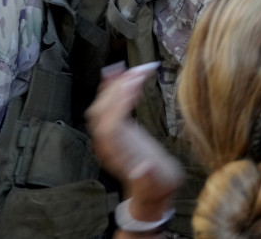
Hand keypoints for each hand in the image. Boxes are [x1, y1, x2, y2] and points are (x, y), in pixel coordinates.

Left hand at [86, 63, 181, 218]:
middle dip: (117, 89)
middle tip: (138, 71)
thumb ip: (148, 177)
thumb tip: (143, 168)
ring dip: (114, 86)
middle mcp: (107, 144)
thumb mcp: (158, 185)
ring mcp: (109, 137)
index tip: (135, 85)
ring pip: (102, 106)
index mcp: (118, 154)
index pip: (110, 125)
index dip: (119, 104)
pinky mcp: (115, 130)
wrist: (151, 193)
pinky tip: (121, 75)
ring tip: (132, 68)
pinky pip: (107, 106)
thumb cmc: (157, 187)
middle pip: (102, 112)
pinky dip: (112, 89)